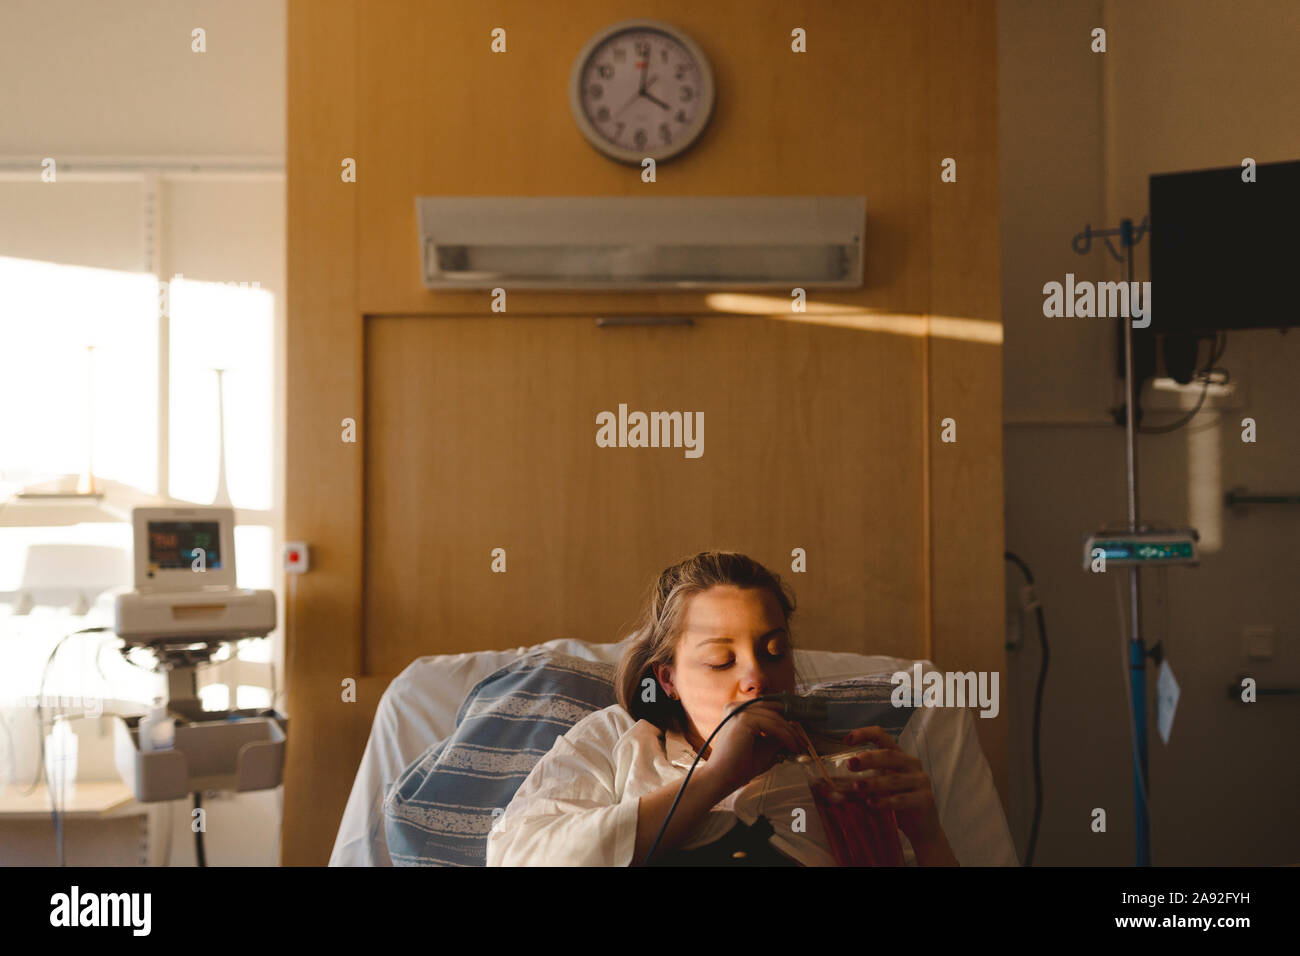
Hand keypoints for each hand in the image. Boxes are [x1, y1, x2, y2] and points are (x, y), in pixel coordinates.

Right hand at [697, 700, 801, 796]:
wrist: (721, 778)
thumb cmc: (738, 765)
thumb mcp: (763, 746)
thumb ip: (776, 736)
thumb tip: (795, 730)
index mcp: (737, 711)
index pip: (766, 708)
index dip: (785, 718)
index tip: (798, 731)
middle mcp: (736, 707)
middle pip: (772, 709)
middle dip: (791, 724)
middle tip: (803, 739)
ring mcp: (738, 711)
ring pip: (775, 717)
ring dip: (791, 732)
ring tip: (800, 746)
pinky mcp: (743, 719)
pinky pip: (773, 725)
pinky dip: (786, 736)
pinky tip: (792, 747)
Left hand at [842, 726, 953, 861]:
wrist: (923, 826)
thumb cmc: (896, 801)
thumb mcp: (876, 788)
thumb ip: (854, 784)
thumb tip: (823, 786)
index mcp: (898, 756)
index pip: (882, 737)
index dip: (865, 734)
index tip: (847, 739)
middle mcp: (911, 764)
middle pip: (890, 755)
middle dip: (869, 758)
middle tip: (850, 764)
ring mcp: (920, 781)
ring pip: (895, 779)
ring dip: (874, 783)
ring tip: (856, 787)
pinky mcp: (926, 799)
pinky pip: (903, 799)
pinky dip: (886, 801)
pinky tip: (872, 804)